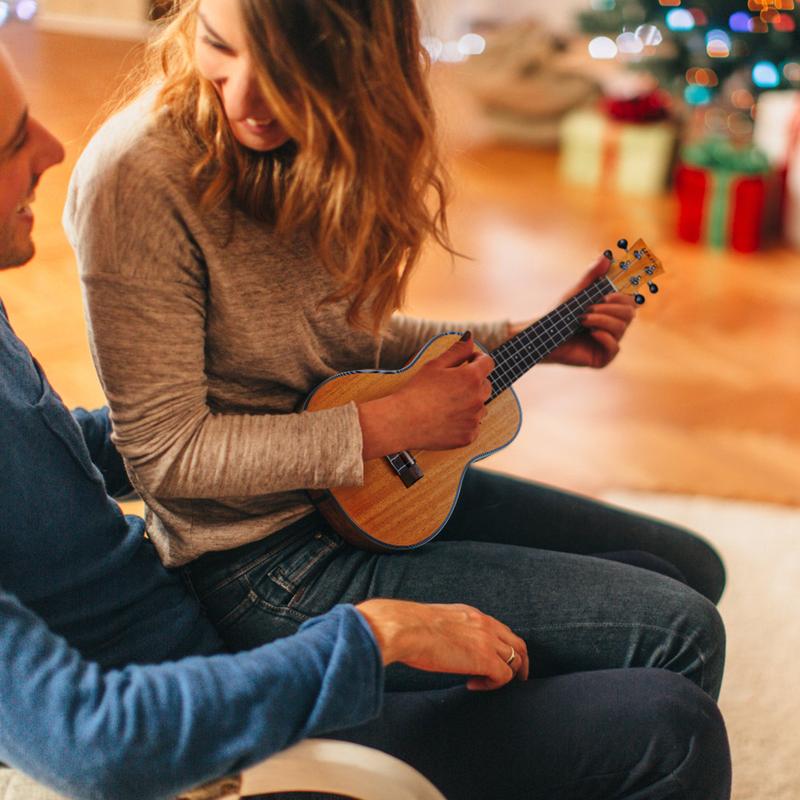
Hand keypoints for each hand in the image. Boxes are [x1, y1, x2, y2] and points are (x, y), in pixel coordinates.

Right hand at [356, 598, 529, 690]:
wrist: (406, 629)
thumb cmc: (410, 627)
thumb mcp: (437, 620)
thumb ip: (448, 629)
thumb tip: (441, 641)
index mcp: (473, 614)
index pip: (502, 630)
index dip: (506, 647)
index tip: (502, 660)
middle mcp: (485, 625)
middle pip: (518, 645)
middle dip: (521, 664)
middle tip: (518, 679)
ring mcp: (487, 641)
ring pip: (514, 661)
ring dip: (504, 676)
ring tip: (486, 684)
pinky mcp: (484, 659)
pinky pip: (503, 677)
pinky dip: (492, 685)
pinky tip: (472, 684)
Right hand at [359, 333, 494, 457]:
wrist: (402, 422)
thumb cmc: (416, 391)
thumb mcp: (435, 365)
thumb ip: (456, 351)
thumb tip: (470, 337)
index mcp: (471, 377)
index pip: (487, 362)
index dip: (477, 359)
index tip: (467, 361)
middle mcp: (478, 398)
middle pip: (486, 385)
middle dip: (474, 382)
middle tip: (451, 385)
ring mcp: (474, 419)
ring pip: (480, 407)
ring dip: (470, 403)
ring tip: (446, 404)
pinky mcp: (469, 436)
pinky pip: (473, 426)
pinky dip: (464, 422)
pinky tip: (445, 419)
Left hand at [508, 255, 635, 368]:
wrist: (543, 335)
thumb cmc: (559, 315)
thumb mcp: (577, 292)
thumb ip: (591, 276)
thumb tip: (606, 256)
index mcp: (611, 312)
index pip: (631, 302)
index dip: (624, 296)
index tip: (606, 293)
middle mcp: (613, 327)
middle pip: (630, 314)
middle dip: (610, 308)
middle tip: (589, 307)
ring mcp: (608, 343)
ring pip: (621, 328)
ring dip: (601, 320)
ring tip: (583, 319)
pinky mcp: (602, 358)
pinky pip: (615, 348)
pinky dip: (603, 336)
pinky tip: (590, 333)